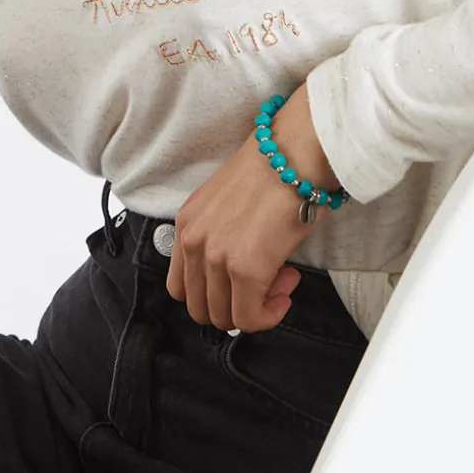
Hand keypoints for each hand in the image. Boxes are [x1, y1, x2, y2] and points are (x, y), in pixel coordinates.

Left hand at [165, 81, 343, 335]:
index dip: (214, 293)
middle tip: (267, 282)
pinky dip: (269, 314)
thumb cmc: (270, 171)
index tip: (242, 281)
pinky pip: (250, 318)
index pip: (181, 287)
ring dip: (257, 307)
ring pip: (225, 317)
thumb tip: (238, 278)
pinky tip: (287, 289)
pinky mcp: (244, 269)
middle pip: (200, 308)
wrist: (292, 153)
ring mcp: (216, 257)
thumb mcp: (226, 204)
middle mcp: (192, 241)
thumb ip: (220, 239)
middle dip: (236, 304)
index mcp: (186, 223)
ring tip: (282, 278)